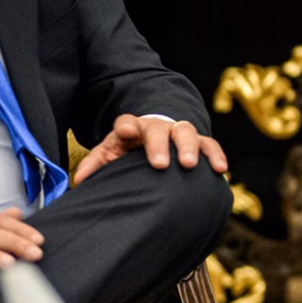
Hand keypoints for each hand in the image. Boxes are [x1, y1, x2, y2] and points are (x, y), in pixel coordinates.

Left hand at [71, 113, 227, 185]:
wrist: (154, 142)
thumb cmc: (128, 152)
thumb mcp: (109, 154)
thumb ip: (96, 164)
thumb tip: (80, 180)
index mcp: (132, 128)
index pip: (127, 121)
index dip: (127, 126)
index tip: (126, 133)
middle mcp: (157, 127)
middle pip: (159, 128)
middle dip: (160, 144)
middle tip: (161, 163)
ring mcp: (178, 133)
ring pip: (186, 132)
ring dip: (189, 147)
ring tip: (190, 165)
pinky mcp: (198, 143)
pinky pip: (210, 145)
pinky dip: (216, 155)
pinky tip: (221, 169)